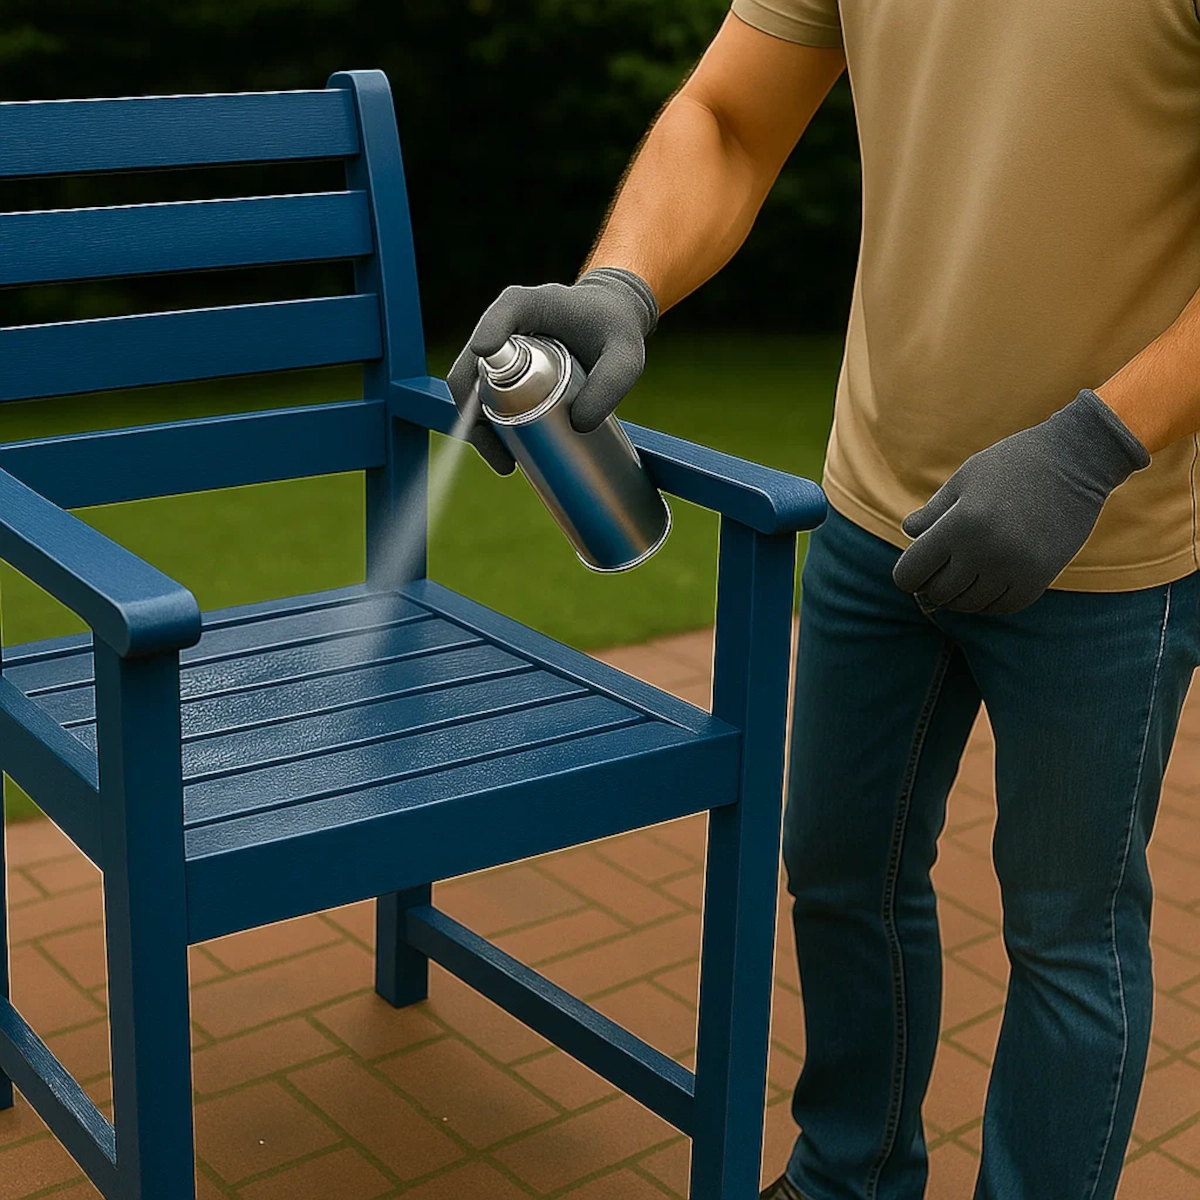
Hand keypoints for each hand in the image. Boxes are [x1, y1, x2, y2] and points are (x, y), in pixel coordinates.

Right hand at [446, 267, 657, 473]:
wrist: (610, 321)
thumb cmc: (616, 328)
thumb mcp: (625, 355)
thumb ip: (611, 385)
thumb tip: (578, 425)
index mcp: (524, 305)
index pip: (497, 319)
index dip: (487, 338)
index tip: (488, 358)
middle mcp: (502, 327)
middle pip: (470, 370)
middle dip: (476, 416)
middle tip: (503, 456)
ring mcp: (498, 353)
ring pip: (472, 393)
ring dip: (480, 430)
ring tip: (506, 463)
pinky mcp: (503, 373)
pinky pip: (484, 401)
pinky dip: (490, 429)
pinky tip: (507, 454)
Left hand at [892, 390, 1149, 613]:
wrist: (1076, 460)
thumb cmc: (1012, 463)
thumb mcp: (963, 480)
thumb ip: (932, 512)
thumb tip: (908, 534)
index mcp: (959, 525)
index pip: (910, 575)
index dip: (907, 574)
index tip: (916, 564)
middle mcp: (985, 552)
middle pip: (938, 593)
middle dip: (932, 584)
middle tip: (940, 569)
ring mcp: (1014, 568)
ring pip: (969, 604)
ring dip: (960, 594)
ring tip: (963, 573)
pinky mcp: (1040, 577)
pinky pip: (1003, 607)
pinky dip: (989, 600)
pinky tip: (987, 582)